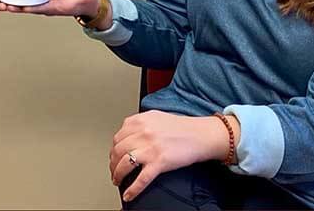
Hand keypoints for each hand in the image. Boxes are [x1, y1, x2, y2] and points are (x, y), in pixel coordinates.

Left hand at [109, 111, 237, 202]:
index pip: (117, 137)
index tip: (113, 156)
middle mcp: (142, 133)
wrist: (201, 135)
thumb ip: (140, 124)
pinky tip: (129, 194)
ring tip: (118, 181)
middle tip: (114, 171)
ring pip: (124, 165)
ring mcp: (150, 148)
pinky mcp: (159, 162)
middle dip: (112, 164)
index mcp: (140, 120)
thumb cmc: (182, 128)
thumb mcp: (156, 117)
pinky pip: (141, 179)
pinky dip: (132, 189)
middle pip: (117, 152)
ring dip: (117, 175)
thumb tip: (127, 134)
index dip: (113, 150)